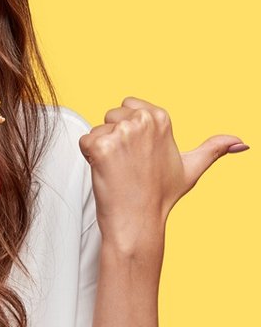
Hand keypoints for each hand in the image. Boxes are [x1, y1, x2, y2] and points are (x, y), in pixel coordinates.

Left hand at [79, 96, 247, 252]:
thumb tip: (242, 143)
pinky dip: (88, 157)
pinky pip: (84, 142)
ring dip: (100, 149)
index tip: (138, 153)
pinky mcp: (100, 146)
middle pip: (110, 115)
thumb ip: (214, 150)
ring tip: (118, 170)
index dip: (128, 130)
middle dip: (113, 137)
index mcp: (160, 117)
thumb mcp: (192, 168)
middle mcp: (142, 121)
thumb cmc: (160, 196)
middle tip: (128, 164)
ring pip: (97, 129)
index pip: (128, 105)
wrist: (138, 221)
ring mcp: (121, 133)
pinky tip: (105, 172)